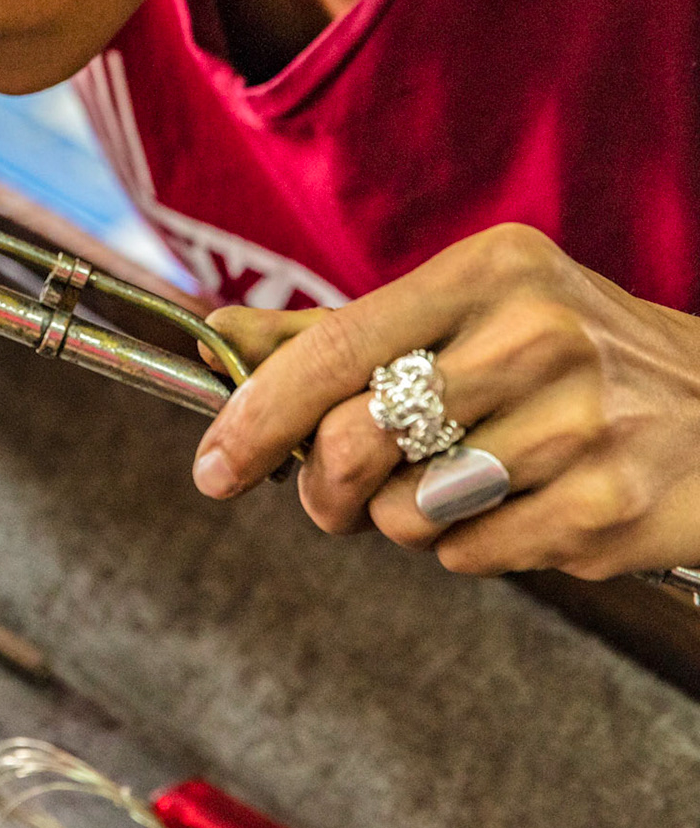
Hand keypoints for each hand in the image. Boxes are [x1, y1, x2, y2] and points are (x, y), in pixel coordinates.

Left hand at [192, 223, 699, 580]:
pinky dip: (473, 548)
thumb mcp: (467, 313)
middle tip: (332, 498)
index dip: (256, 416)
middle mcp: (538, 336)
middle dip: (321, 488)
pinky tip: (524, 507)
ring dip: (408, 519)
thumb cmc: (569, 356)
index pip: (333, 349)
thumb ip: (340, 330)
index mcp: (489, 271)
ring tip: (464, 484)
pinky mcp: (615, 508)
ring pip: (407, 513)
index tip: (211, 467)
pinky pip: (474, 556)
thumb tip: (221, 335)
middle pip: (354, 441)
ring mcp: (584, 423)